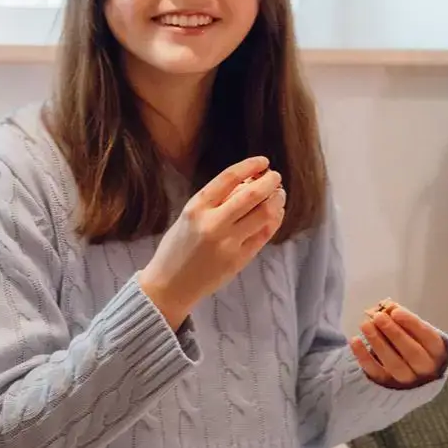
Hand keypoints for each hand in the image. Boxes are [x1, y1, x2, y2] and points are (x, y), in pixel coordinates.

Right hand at [137, 155, 285, 328]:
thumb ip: (215, 202)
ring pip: (264, 214)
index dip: (249, 165)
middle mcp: (212, 224)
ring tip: (278, 195)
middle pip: (252, 195)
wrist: (170, 286)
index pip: (228, 178)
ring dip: (276, 200)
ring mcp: (228, 243)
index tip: (263, 161)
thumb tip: (248, 182)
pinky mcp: (239, 259)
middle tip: (275, 177)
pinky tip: (275, 213)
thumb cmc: (176, 249)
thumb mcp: (188, 218)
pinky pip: (264, 234)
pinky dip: (274, 220)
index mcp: (195, 209)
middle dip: (269, 182)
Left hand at [352, 303, 447, 388]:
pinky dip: (364, 357)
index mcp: (437, 352)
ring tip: (365, 325)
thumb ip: (402, 319)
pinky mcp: (388, 385)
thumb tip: (386, 305)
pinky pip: (376, 373)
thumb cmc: (413, 345)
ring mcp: (408, 380)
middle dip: (394, 333)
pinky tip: (355, 340)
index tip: (395, 311)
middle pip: (412, 353)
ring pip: (395, 364)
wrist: (410, 373)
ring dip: (378, 343)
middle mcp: (426, 369)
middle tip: (378, 317)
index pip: (429, 338)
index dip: (412, 324)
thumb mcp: (413, 331)